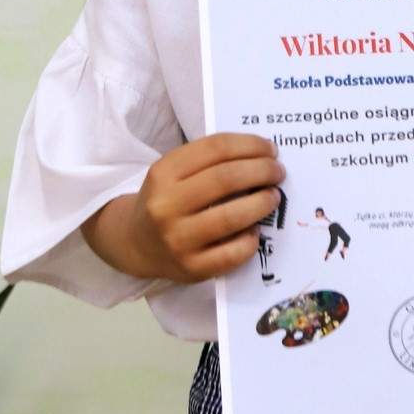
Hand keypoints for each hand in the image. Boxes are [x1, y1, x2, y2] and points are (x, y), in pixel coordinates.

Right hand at [81, 134, 284, 282]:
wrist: (136, 243)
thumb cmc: (167, 199)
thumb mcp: (174, 172)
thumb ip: (210, 161)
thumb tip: (262, 155)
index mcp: (163, 173)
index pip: (216, 148)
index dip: (250, 145)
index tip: (270, 148)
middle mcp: (166, 205)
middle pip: (226, 179)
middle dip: (262, 171)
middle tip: (278, 172)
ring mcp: (177, 240)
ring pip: (231, 217)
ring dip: (262, 203)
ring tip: (273, 196)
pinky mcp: (191, 269)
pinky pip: (231, 254)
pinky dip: (250, 240)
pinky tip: (255, 230)